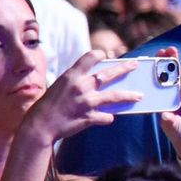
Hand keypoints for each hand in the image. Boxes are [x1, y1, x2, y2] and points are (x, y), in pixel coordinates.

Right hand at [22, 51, 142, 146]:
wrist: (40, 125)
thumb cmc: (49, 105)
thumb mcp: (60, 86)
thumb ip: (77, 81)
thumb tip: (98, 80)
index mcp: (71, 76)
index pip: (90, 57)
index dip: (99, 54)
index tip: (105, 55)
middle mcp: (81, 86)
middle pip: (108, 74)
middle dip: (124, 68)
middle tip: (134, 65)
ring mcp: (87, 102)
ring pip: (115, 96)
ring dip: (129, 95)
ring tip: (139, 95)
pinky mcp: (89, 117)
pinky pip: (107, 117)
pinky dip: (109, 117)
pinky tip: (109, 117)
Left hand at [157, 48, 180, 158]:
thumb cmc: (176, 127)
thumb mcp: (169, 124)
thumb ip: (169, 120)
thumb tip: (166, 116)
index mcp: (164, 90)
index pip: (161, 71)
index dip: (161, 60)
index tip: (160, 52)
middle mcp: (176, 86)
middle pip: (176, 65)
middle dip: (173, 57)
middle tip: (172, 52)